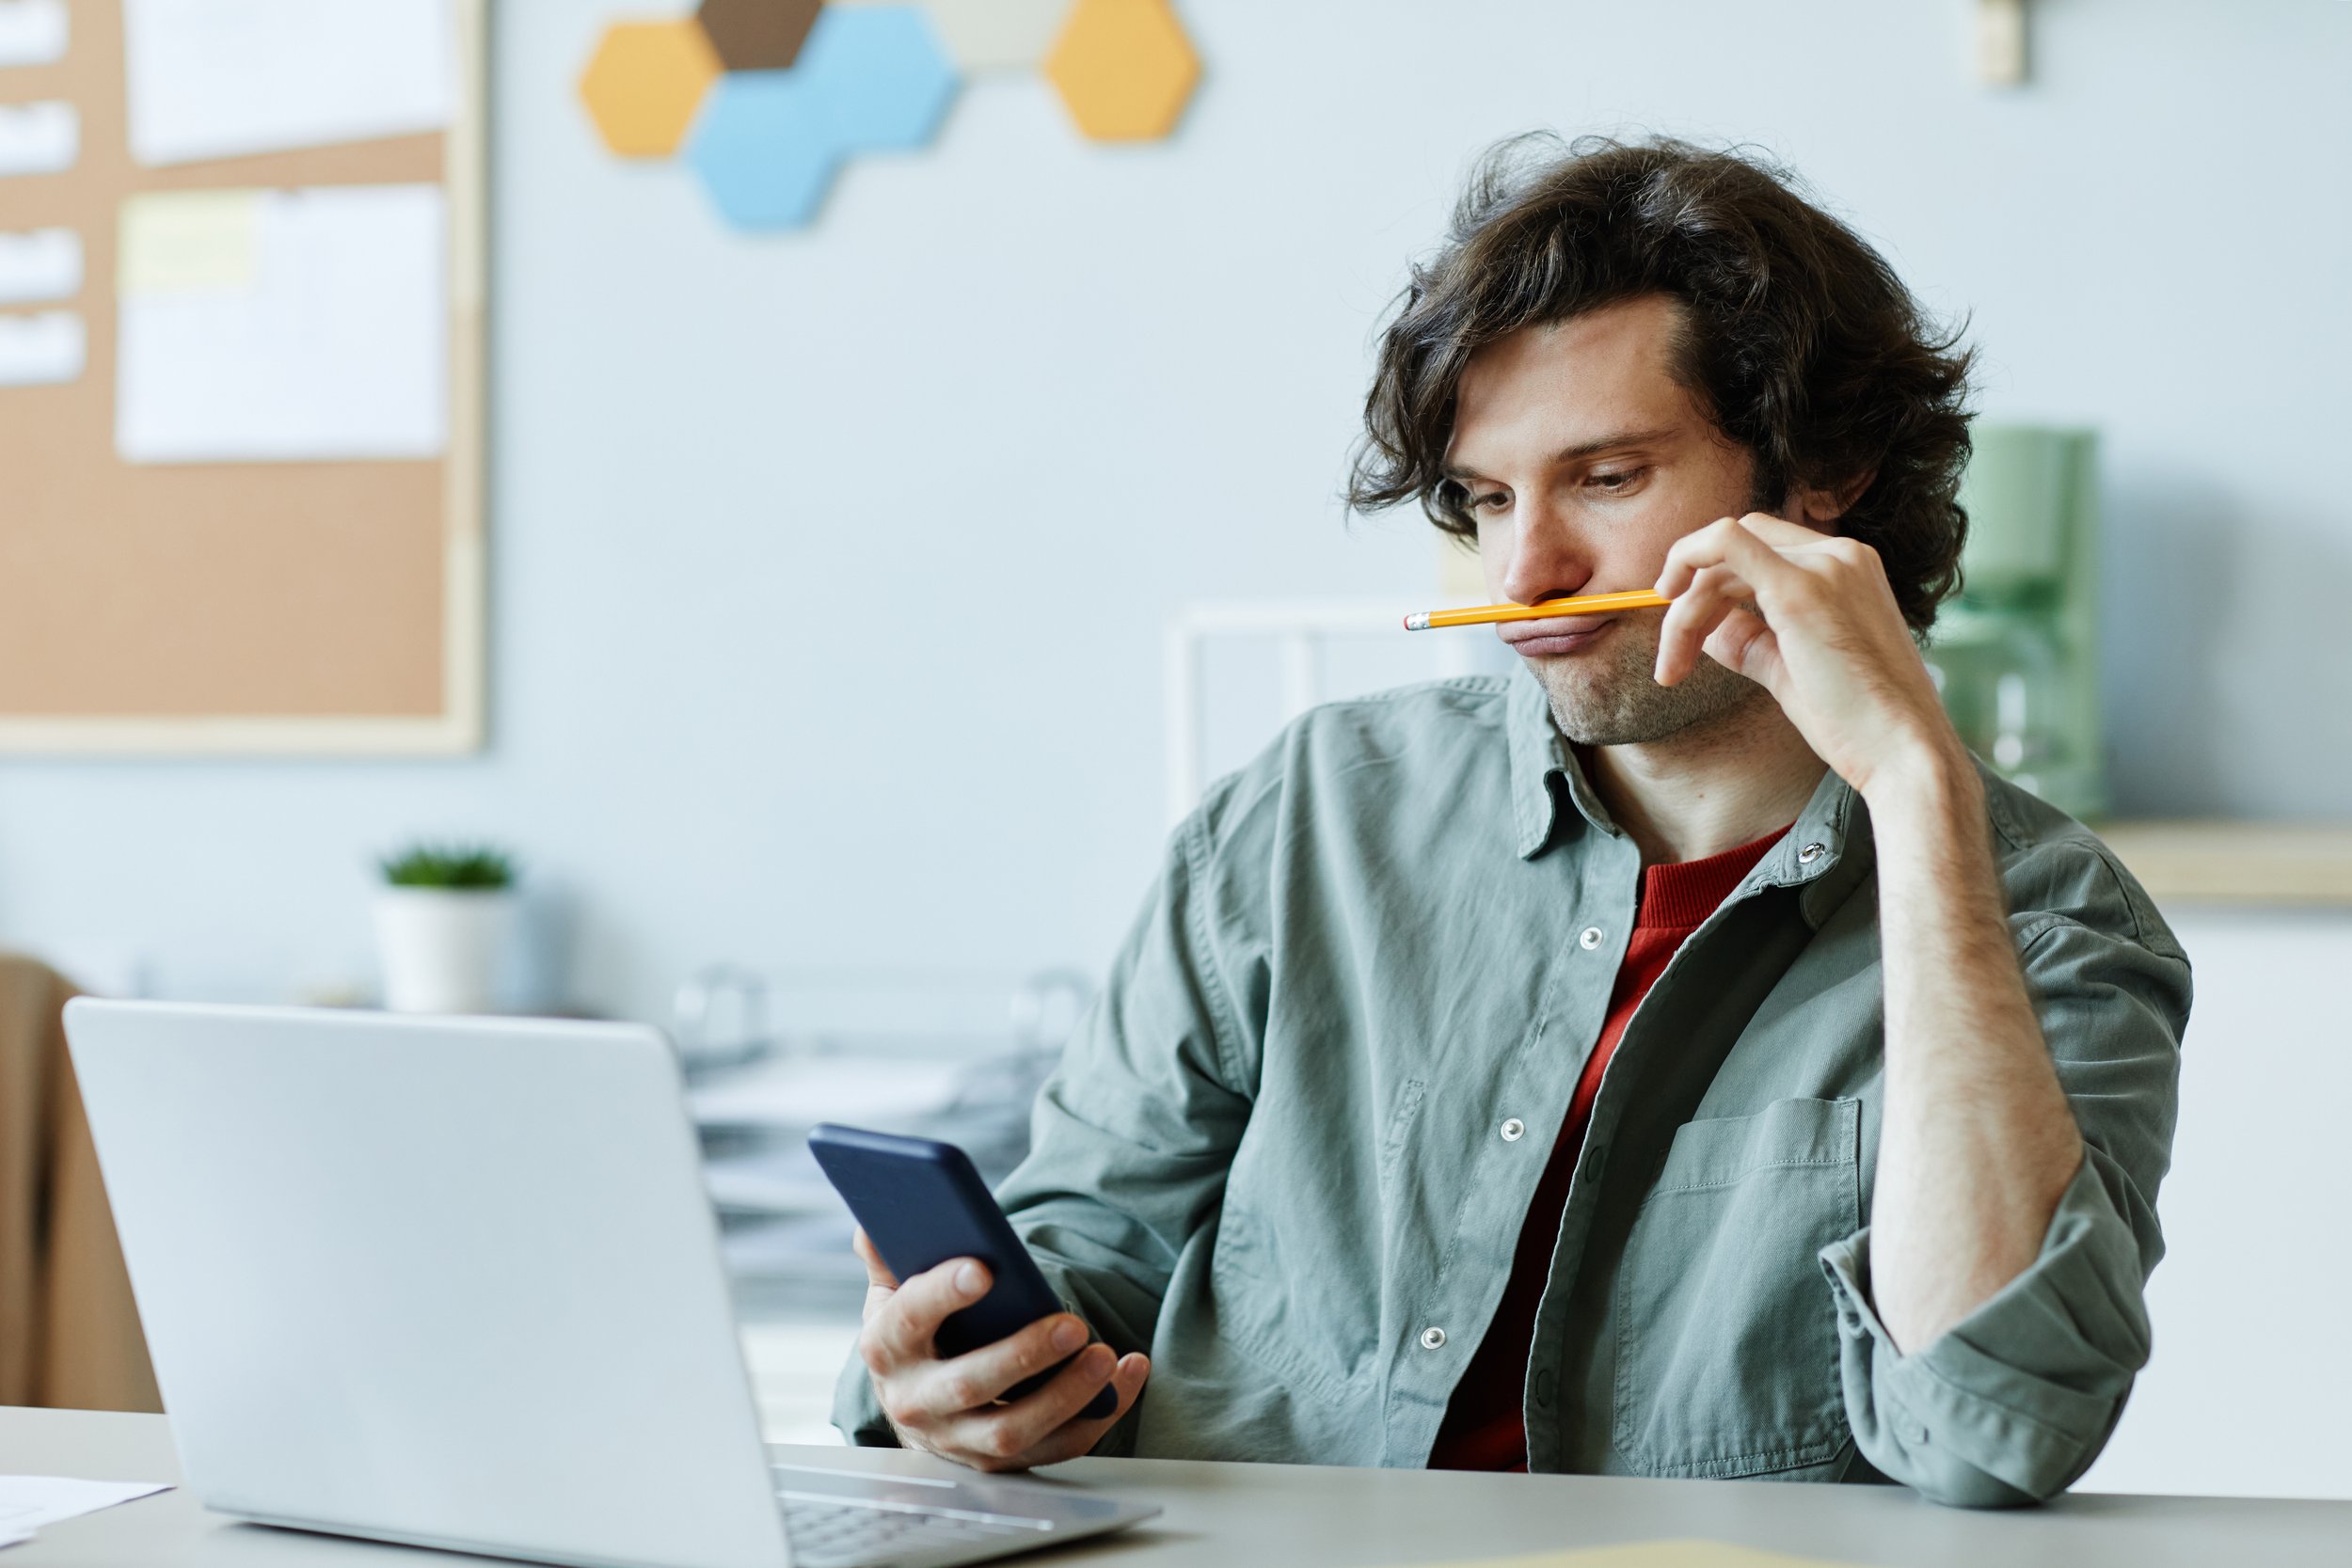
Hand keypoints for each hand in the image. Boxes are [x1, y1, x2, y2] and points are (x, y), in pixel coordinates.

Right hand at [852, 1228, 1150, 1472]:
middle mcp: (916, 1402)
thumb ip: (888, 1255)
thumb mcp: (892, 1294)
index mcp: (887, 1349)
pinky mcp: (1002, 1461)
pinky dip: (1099, 1414)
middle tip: (1072, 1324)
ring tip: (1105, 1356)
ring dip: (1066, 1395)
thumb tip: (874, 1221)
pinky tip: (1127, 1374)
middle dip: (1023, 1356)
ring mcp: (959, 1440)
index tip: (984, 1268)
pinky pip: (1056, 1445)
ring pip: (1013, 1430)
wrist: (916, 1403)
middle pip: (969, 1385)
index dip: (942, 1293)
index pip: (909, 1320)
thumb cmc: (914, 1334)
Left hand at [1652, 512, 1969, 799]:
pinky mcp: (1801, 589)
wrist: (1904, 753)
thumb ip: (1752, 641)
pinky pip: (1725, 543)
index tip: (1690, 633)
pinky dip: (1687, 557)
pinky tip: (1669, 600)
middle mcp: (1840, 555)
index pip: (1761, 552)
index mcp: (1847, 569)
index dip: (1714, 586)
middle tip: (1673, 661)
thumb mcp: (1792, 670)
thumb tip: (1706, 630)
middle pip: (1735, 552)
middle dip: (1692, 599)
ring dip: (1685, 610)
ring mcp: (1824, 566)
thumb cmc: (1857, 724)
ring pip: (1722, 556)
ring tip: (1672, 668)